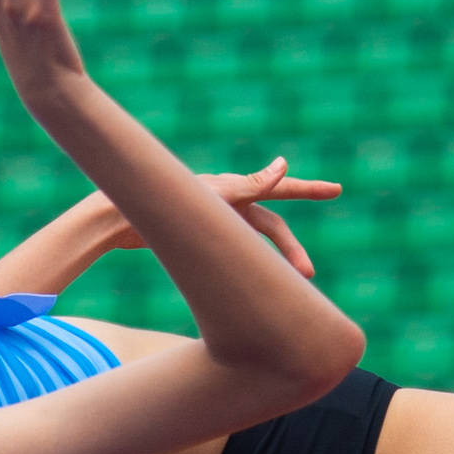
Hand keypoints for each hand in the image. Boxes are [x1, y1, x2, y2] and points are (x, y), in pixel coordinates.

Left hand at [85, 160, 340, 278]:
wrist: (117, 220)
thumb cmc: (164, 205)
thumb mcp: (214, 196)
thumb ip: (250, 183)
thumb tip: (284, 165)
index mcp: (235, 191)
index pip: (280, 188)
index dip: (309, 190)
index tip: (336, 190)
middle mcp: (228, 204)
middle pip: (271, 226)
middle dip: (291, 250)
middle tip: (308, 275)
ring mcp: (215, 221)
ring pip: (253, 244)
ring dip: (269, 264)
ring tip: (285, 289)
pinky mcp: (200, 238)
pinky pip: (232, 254)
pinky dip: (246, 268)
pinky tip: (252, 285)